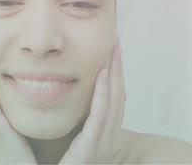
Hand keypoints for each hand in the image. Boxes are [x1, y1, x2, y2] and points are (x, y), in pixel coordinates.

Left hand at [59, 38, 126, 163]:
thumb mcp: (80, 142)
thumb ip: (81, 125)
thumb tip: (73, 99)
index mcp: (104, 133)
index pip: (113, 98)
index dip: (115, 75)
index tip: (113, 52)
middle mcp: (108, 136)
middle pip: (117, 95)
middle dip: (117, 69)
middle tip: (116, 43)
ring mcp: (102, 142)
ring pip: (112, 102)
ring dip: (114, 75)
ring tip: (113, 53)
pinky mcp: (91, 148)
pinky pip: (99, 117)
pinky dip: (103, 95)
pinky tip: (103, 76)